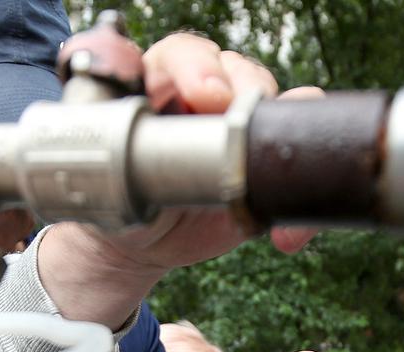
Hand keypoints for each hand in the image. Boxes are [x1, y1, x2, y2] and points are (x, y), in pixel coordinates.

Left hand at [38, 34, 320, 326]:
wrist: (136, 245)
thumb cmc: (113, 201)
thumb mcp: (101, 179)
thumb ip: (108, 152)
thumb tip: (108, 138)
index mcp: (158, 84)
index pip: (182, 55)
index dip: (196, 68)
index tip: (206, 95)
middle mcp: (203, 93)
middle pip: (236, 70)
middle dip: (243, 88)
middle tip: (234, 117)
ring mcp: (239, 123)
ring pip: (276, 103)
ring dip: (280, 138)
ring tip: (265, 183)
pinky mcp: (266, 156)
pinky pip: (302, 153)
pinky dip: (303, 187)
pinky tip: (287, 235)